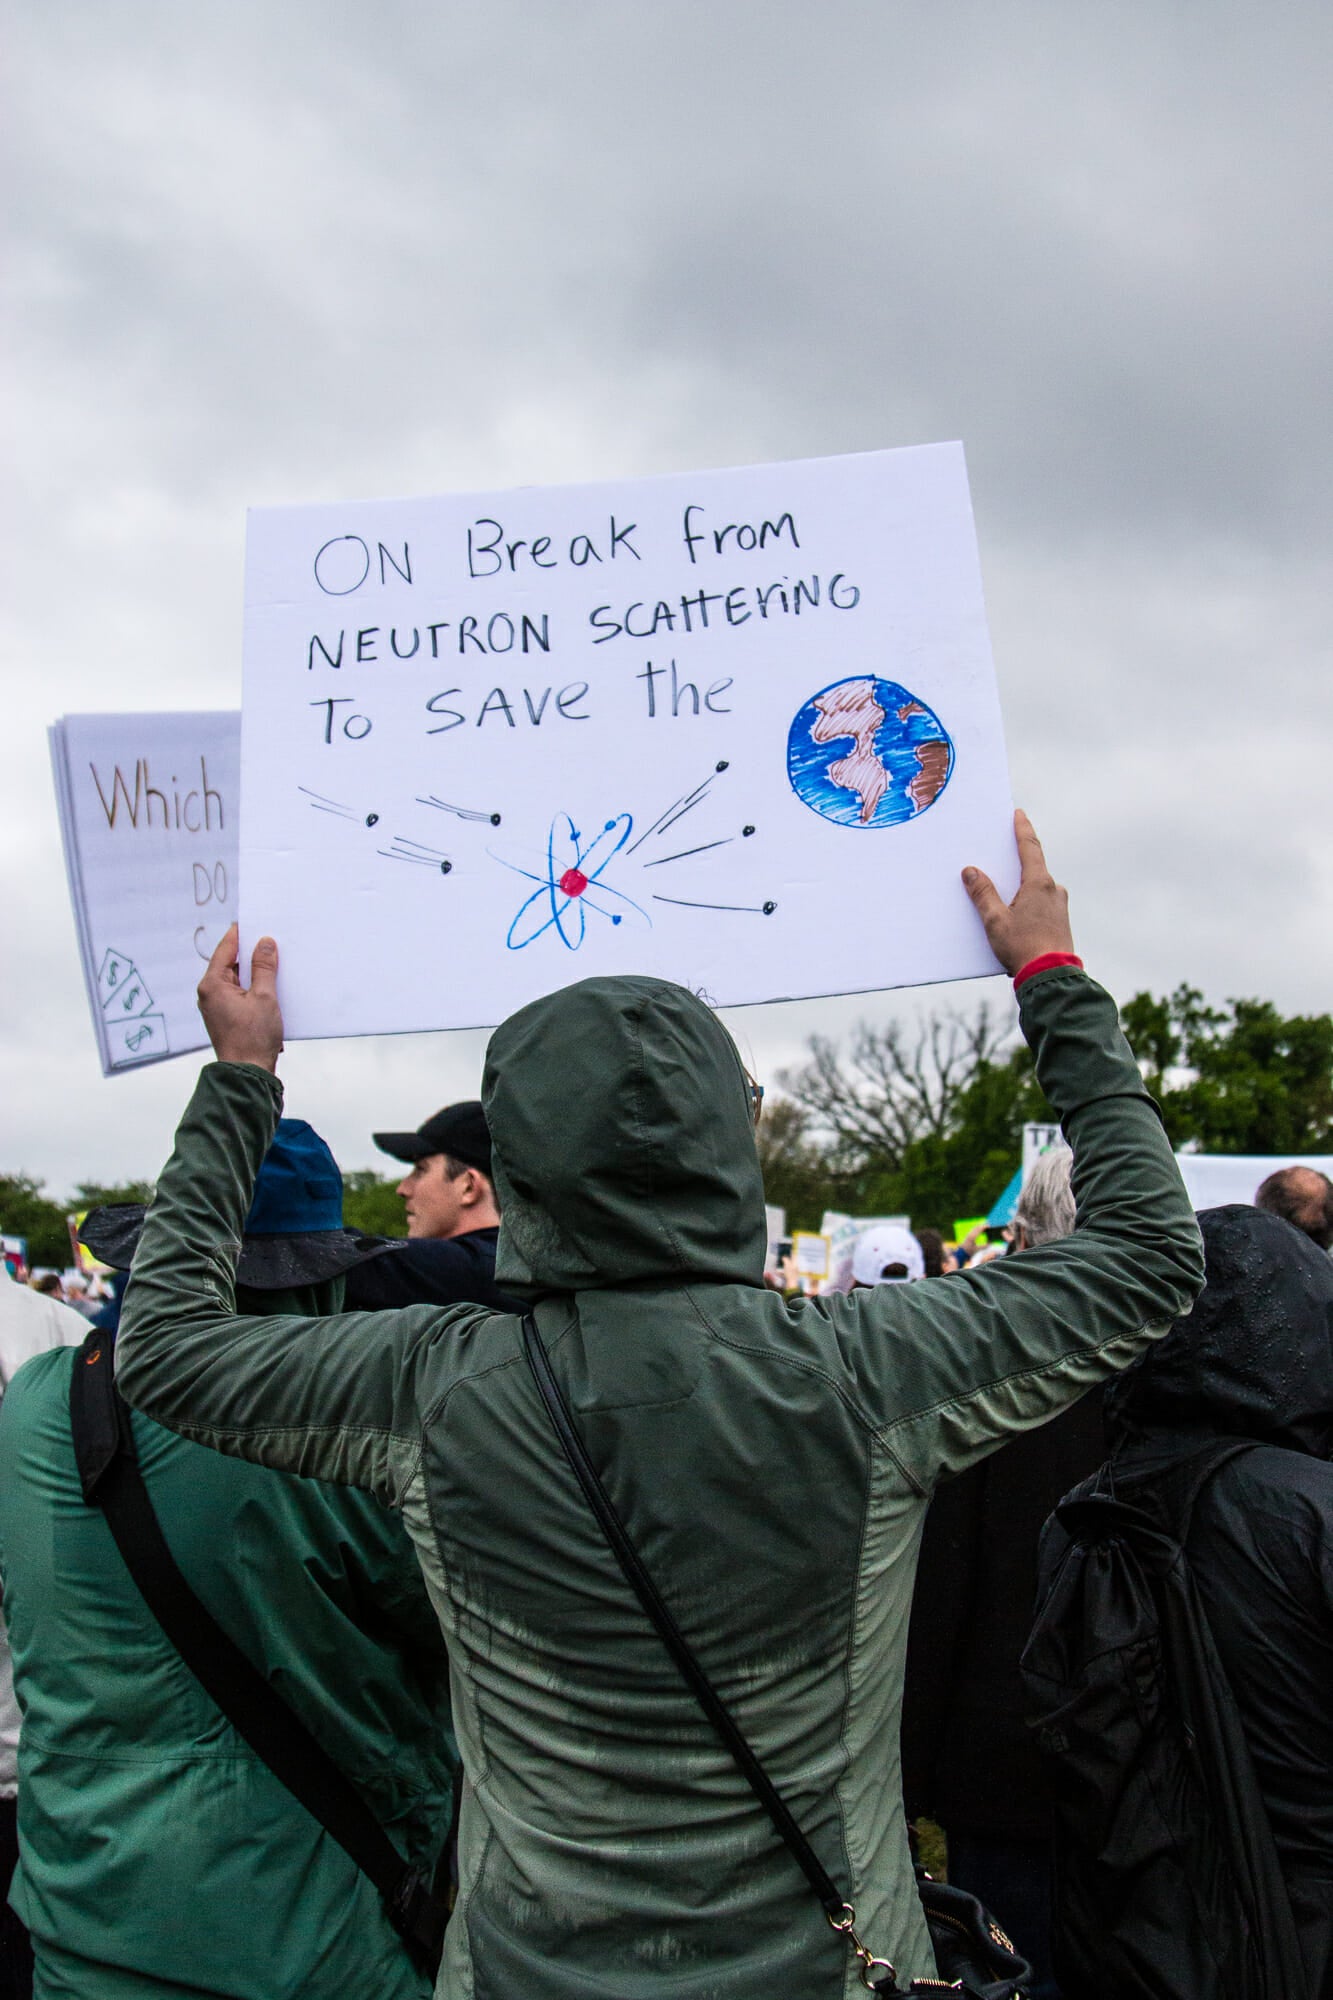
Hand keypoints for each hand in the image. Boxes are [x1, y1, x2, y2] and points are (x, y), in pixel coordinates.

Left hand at [197, 924, 283, 1072]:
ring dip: (255, 974)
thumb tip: (265, 943)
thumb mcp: (264, 997)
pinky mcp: (227, 1016)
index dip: (241, 934)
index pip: (225, 949)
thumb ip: (264, 967)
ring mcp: (217, 1006)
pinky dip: (254, 988)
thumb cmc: (253, 1038)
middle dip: (251, 954)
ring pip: (237, 979)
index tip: (254, 921)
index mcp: (212, 985)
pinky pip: (240, 994)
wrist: (248, 1073)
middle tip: (271, 942)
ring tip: (275, 966)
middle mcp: (210, 993)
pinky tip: (271, 988)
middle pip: (231, 963)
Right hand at [962, 810, 1074, 977]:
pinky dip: (1027, 901)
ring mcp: (1060, 907)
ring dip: (1021, 885)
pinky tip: (1014, 913)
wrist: (1050, 977)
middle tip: (1003, 850)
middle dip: (1017, 860)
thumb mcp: (995, 920)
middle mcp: (1054, 891)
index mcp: (1039, 884)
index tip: (1019, 814)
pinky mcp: (1060, 922)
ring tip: (1003, 889)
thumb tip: (971, 871)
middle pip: (1033, 867)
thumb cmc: (1023, 948)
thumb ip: (983, 893)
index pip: (1030, 848)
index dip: (1022, 829)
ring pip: (1037, 887)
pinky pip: (1041, 903)